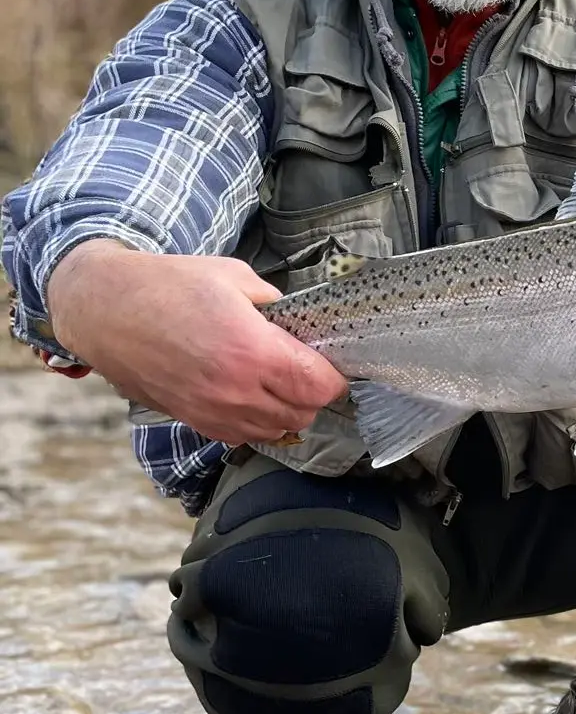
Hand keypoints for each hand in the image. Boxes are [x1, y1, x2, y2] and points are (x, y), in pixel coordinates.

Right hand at [46, 241, 347, 444]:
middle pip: (304, 413)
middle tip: (305, 370)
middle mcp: (236, 390)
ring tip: (278, 384)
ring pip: (276, 430)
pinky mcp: (194, 420)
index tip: (330, 364)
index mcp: (253, 351)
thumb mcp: (232, 276)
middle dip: (313, 394)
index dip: (334, 377)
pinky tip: (250, 397)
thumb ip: (273, 302)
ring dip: (287, 411)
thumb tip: (295, 320)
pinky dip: (257, 423)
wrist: (104, 309)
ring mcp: (213, 411)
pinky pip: (243, 436)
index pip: (319, 386)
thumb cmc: (165, 286)